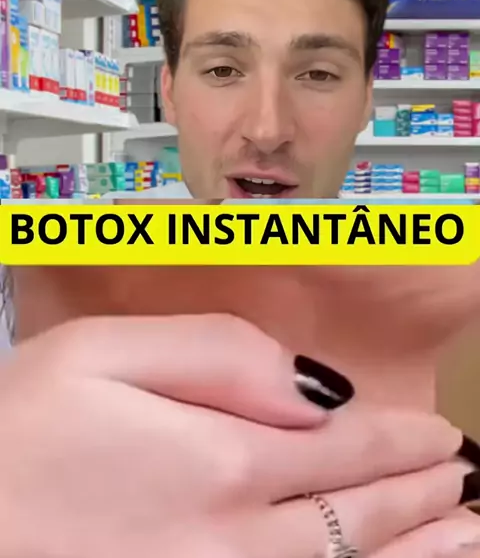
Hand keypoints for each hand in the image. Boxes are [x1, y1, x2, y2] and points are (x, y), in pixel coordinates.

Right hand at [0, 314, 473, 556]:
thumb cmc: (19, 432)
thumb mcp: (104, 353)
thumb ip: (217, 354)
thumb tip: (311, 384)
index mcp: (224, 457)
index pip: (344, 445)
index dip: (401, 439)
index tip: (440, 432)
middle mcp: (236, 539)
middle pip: (356, 515)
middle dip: (421, 495)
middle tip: (464, 480)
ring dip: (417, 555)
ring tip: (466, 537)